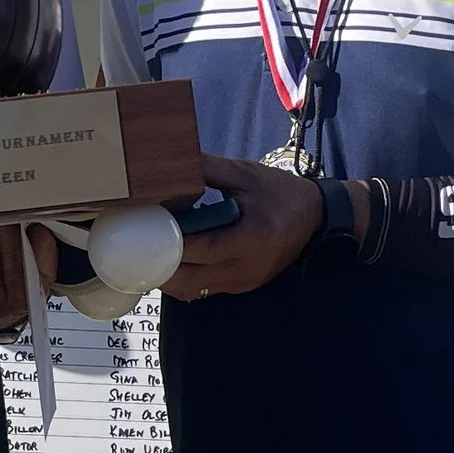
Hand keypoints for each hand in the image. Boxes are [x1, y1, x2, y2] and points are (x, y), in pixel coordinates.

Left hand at [159, 151, 326, 300]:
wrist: (315, 216)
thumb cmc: (280, 193)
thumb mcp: (245, 174)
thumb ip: (206, 169)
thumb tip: (169, 161)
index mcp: (251, 238)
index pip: (201, 249)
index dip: (168, 243)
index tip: (144, 230)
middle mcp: (247, 268)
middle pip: (190, 280)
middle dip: (161, 267)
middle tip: (137, 246)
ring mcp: (244, 282)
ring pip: (193, 291)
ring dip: (169, 276)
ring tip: (150, 253)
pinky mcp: (242, 286)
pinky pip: (204, 289)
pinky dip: (184, 277)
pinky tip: (172, 259)